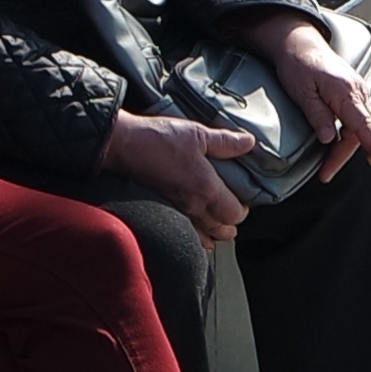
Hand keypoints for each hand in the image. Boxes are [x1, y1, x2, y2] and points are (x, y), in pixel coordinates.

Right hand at [103, 108, 260, 242]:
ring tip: (214, 218)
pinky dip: (194, 235)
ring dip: (213, 231)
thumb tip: (248, 143)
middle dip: (230, 223)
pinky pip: (184, 235)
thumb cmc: (156, 138)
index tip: (242, 198)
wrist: (122, 145)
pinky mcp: (161, 213)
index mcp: (206, 188)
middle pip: (222, 231)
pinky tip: (194, 224)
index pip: (235, 214)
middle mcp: (193, 207)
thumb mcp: (196, 133)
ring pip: (204, 239)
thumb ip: (225, 141)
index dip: (243, 209)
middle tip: (231, 208)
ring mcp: (176, 213)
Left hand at [249, 14, 370, 183]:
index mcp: (346, 92)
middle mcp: (356, 93)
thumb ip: (317, 115)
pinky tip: (355, 150)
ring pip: (362, 130)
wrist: (300, 42)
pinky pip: (359, 122)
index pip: (366, 126)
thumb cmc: (300, 62)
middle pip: (368, 132)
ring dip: (351, 151)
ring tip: (330, 169)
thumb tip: (328, 139)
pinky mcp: (352, 96)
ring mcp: (356, 94)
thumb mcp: (302, 90)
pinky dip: (357, 139)